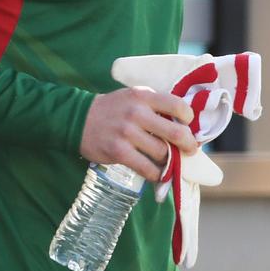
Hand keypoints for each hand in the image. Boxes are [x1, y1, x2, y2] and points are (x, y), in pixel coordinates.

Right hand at [79, 87, 199, 181]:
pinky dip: (156, 174)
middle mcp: (136, 113)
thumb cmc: (113, 109)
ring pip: (163, 154)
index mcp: (143, 96)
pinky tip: (156, 172)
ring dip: (170, 161)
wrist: (79, 119)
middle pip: (175, 133)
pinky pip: (147, 169)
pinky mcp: (119, 152)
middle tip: (190, 149)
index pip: (178, 105)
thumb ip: (155, 105)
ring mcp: (127, 133)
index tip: (187, 125)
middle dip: (188, 144)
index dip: (188, 118)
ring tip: (169, 161)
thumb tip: (184, 124)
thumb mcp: (133, 97)